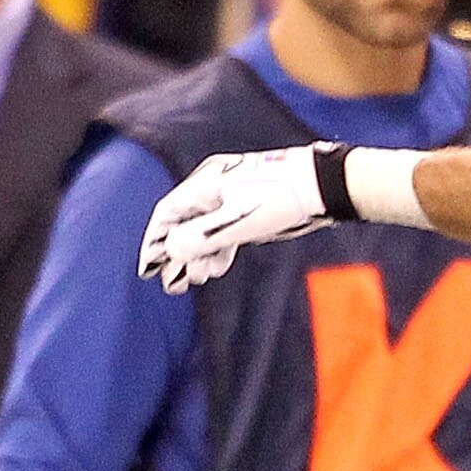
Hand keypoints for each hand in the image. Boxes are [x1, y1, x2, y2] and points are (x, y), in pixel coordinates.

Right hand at [140, 147, 336, 293]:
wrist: (321, 186)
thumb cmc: (279, 200)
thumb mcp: (236, 223)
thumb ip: (201, 237)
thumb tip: (171, 250)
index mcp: (204, 184)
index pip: (167, 214)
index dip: (156, 243)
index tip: (148, 270)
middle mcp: (213, 188)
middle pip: (184, 223)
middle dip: (177, 255)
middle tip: (174, 286)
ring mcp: (231, 197)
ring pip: (205, 229)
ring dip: (199, 256)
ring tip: (198, 280)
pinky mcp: (249, 207)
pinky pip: (224, 230)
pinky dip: (219, 249)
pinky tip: (216, 267)